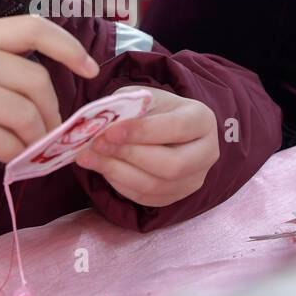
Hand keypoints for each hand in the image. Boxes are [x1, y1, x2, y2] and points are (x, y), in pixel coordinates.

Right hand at [0, 14, 99, 173]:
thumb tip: (50, 93)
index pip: (31, 28)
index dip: (69, 47)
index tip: (90, 68)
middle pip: (36, 82)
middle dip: (53, 114)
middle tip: (51, 133)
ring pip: (24, 116)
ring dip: (36, 139)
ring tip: (31, 149)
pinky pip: (5, 143)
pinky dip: (18, 156)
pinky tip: (12, 161)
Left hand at [75, 86, 219, 206]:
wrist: (162, 127)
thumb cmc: (153, 109)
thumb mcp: (142, 97)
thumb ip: (126, 108)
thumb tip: (101, 126)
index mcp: (202, 120)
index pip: (176, 128)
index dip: (142, 132)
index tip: (109, 131)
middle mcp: (206, 153)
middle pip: (171, 165)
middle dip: (129, 156)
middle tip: (96, 145)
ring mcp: (194, 179)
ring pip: (156, 186)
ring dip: (117, 173)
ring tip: (88, 158)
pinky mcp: (177, 196)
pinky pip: (146, 198)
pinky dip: (119, 185)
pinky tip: (102, 169)